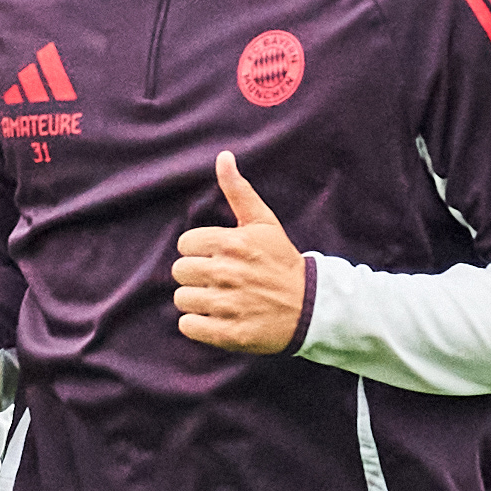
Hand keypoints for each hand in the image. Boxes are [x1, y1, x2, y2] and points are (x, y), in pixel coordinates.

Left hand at [171, 154, 310, 354]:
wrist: (310, 307)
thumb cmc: (281, 261)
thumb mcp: (264, 222)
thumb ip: (239, 190)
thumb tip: (224, 156)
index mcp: (232, 243)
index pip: (185, 244)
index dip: (199, 251)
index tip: (218, 256)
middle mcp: (227, 273)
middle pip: (180, 272)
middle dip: (196, 275)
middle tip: (219, 279)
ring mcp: (228, 305)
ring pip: (182, 299)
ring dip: (197, 300)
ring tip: (220, 299)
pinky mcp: (229, 333)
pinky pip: (188, 326)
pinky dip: (198, 324)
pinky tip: (216, 318)